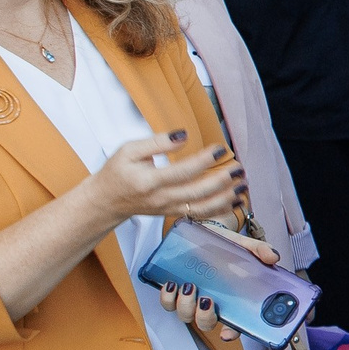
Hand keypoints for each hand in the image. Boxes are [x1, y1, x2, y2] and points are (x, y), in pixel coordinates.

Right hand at [90, 132, 243, 226]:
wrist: (106, 201)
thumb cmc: (117, 173)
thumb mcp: (129, 151)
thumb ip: (157, 142)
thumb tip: (183, 134)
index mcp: (149, 181)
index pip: (182, 172)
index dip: (203, 160)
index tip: (220, 149)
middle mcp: (161, 198)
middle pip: (197, 193)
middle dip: (222, 181)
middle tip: (238, 168)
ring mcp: (169, 209)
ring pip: (202, 208)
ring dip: (226, 198)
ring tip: (243, 185)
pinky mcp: (174, 214)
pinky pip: (200, 215)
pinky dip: (221, 209)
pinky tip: (236, 201)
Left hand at [153, 225, 278, 342]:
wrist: (207, 233)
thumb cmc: (228, 246)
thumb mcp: (246, 246)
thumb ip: (260, 251)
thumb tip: (272, 256)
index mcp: (232, 301)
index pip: (235, 325)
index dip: (231, 333)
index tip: (226, 333)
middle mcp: (212, 305)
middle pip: (206, 324)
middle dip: (203, 317)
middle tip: (207, 299)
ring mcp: (193, 299)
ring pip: (185, 316)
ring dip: (185, 306)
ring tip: (188, 287)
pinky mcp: (177, 291)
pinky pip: (168, 304)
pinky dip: (167, 297)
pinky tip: (171, 285)